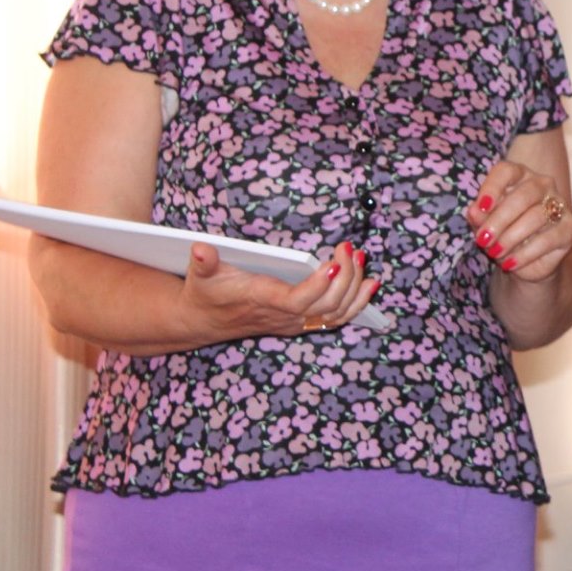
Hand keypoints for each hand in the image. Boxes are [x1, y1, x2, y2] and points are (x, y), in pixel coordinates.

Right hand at [182, 240, 375, 339]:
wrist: (202, 321)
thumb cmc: (205, 294)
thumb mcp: (201, 276)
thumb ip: (203, 263)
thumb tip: (200, 249)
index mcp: (263, 301)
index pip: (297, 301)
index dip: (317, 287)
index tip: (332, 264)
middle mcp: (284, 316)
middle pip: (326, 305)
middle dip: (345, 278)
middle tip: (350, 249)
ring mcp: (295, 321)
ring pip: (336, 314)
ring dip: (355, 288)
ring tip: (362, 259)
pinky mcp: (301, 321)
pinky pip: (336, 318)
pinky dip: (357, 303)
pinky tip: (370, 283)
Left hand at [469, 158, 571, 282]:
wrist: (523, 260)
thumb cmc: (502, 233)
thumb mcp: (484, 225)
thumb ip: (479, 217)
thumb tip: (474, 211)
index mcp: (519, 176)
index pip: (506, 171)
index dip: (492, 187)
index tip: (480, 208)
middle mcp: (542, 185)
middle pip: (524, 195)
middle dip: (500, 219)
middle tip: (483, 239)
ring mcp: (559, 206)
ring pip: (535, 217)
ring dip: (510, 238)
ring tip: (495, 253)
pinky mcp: (568, 229)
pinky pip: (546, 240)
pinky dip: (524, 254)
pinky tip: (509, 263)